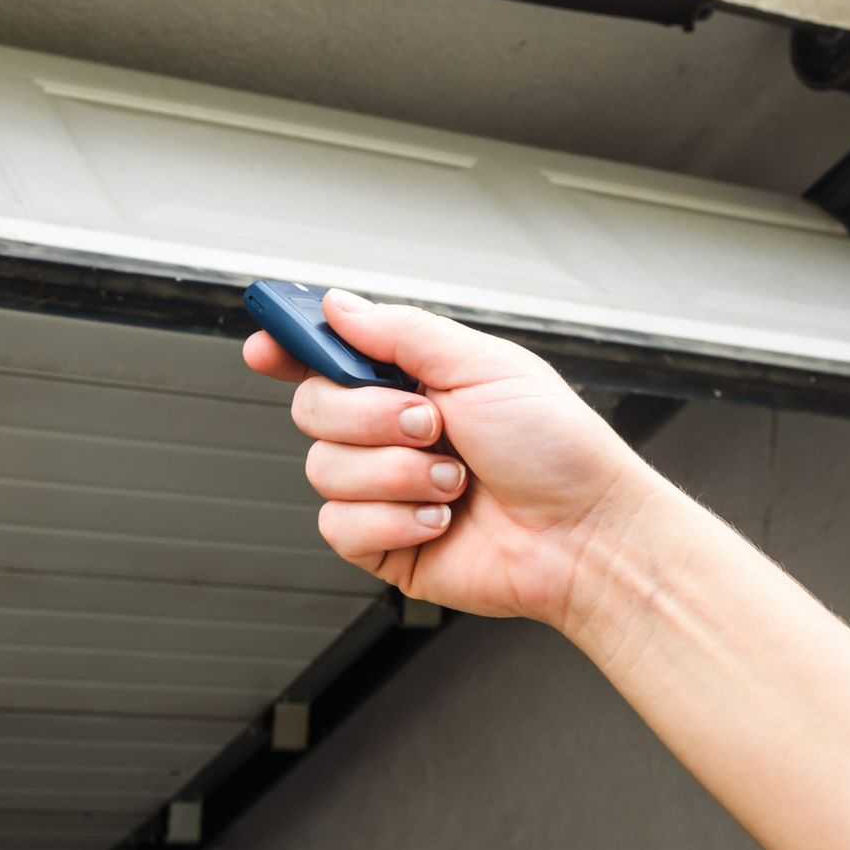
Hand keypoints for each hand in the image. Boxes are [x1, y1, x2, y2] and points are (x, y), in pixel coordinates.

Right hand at [243, 289, 665, 627]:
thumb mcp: (484, 365)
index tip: (265, 346)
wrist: (584, 534)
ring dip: (394, 473)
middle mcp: (391, 432)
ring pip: (323, 469)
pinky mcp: (383, 544)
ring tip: (453, 480)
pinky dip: (393, 520)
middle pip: (312, 408)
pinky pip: (339, 527)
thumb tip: (337, 306)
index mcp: (414, 380)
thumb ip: (401, 333)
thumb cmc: (556, 448)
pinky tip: (441, 519)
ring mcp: (384, 489)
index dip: (289, 347)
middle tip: (429, 424)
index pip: (329, 355)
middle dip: (369, 417)